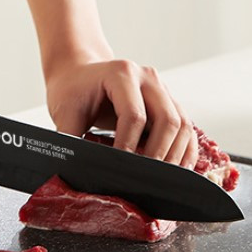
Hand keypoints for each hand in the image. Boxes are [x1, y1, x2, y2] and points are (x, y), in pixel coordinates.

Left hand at [44, 58, 199, 168]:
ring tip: (163, 178)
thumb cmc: (73, 90)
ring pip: (183, 124)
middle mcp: (147, 78)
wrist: (80, 73)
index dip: (128, 145)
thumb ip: (70, 137)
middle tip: (145, 177)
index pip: (134, 115)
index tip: (119, 168)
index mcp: (121, 74)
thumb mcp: (64, 111)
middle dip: (159, 154)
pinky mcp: (168, 102)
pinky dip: (184, 150)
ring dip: (176, 154)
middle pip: (168, 119)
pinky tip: (177, 169)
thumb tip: (75, 169)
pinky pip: (186, 127)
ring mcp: (162, 89)